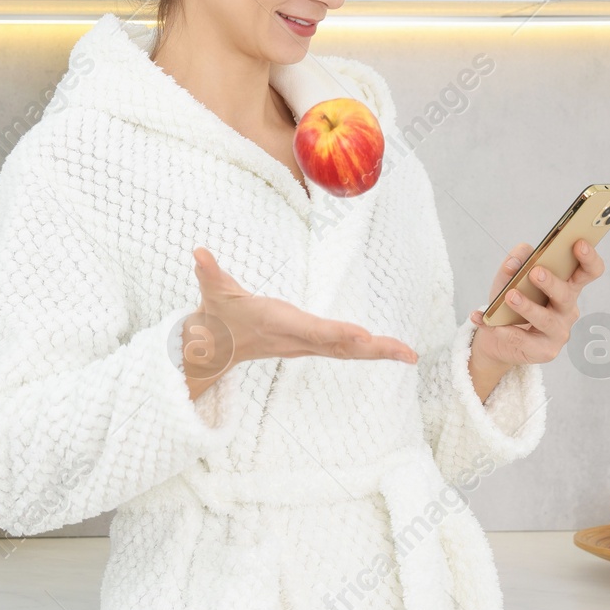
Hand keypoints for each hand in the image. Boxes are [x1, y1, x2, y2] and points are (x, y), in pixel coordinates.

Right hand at [180, 246, 417, 399]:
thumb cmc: (220, 315)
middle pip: (342, 347)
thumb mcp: (212, 291)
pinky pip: (346, 349)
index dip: (338, 333)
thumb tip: (199, 253)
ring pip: (348, 351)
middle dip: (374, 350)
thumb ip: (208, 272)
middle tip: (406, 353)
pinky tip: (391, 351)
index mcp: (281, 324)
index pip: (314, 330)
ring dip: (379, 353)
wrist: (216, 349)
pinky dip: (370, 350)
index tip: (363, 335)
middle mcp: (299, 339)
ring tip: (410, 355)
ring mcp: (307, 346)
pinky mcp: (311, 345)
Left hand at [466, 239, 606, 397]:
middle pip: (566, 295)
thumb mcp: (510, 276)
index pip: (589, 271)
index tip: (579, 243)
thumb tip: (514, 261)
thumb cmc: (512, 300)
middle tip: (535, 272)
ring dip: (527, 307)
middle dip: (552, 283)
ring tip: (510, 296)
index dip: (589, 258)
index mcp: (567, 285)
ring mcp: (559, 331)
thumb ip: (515, 262)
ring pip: (546, 319)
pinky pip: (524, 340)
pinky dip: (502, 330)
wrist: (497, 335)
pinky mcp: (545, 351)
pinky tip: (485, 320)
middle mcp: (567, 308)